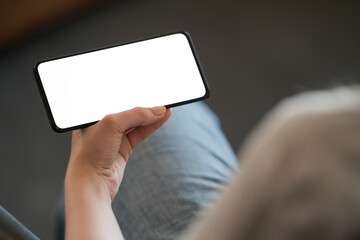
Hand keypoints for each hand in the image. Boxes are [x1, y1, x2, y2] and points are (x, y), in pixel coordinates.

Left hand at [65, 106, 170, 239]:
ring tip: (166, 108)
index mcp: (90, 114)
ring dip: (151, 116)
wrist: (91, 184)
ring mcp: (112, 137)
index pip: (114, 99)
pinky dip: (151, 126)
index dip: (131, 94)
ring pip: (135, 122)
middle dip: (144, 106)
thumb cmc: (90, 153)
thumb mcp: (111, 124)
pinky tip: (162, 118)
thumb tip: (157, 110)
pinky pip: (139, 133)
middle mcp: (100, 125)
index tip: (148, 90)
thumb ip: (135, 114)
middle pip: (126, 111)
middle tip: (161, 100)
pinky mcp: (122, 149)